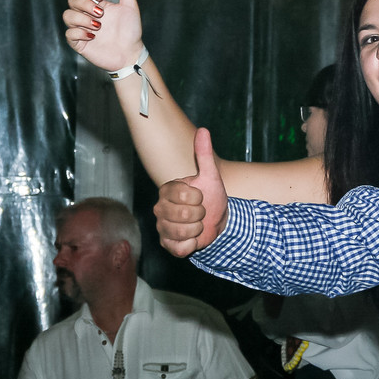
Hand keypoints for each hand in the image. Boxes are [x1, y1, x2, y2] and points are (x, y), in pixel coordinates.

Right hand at [62, 0, 144, 71]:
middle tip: (101, 13)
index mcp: (97, 3)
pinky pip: (69, 33)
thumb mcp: (130, 7)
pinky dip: (79, 32)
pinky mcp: (78, 42)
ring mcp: (81, 27)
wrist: (131, 53)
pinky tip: (93, 36)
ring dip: (82, 19)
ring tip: (99, 26)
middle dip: (84, 4)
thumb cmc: (131, 30)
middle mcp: (86, 14)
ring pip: (67, 15)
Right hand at [154, 128, 228, 256]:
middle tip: (201, 212)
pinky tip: (193, 238)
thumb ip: (204, 154)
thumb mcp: (211, 176)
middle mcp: (160, 208)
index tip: (201, 196)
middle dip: (200, 214)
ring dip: (198, 229)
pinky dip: (192, 244)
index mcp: (168, 190)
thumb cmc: (211, 197)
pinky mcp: (167, 244)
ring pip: (181, 232)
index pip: (183, 194)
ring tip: (198, 224)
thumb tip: (203, 130)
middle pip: (182, 214)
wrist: (218, 220)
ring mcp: (162, 227)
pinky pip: (180, 248)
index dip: (198, 197)